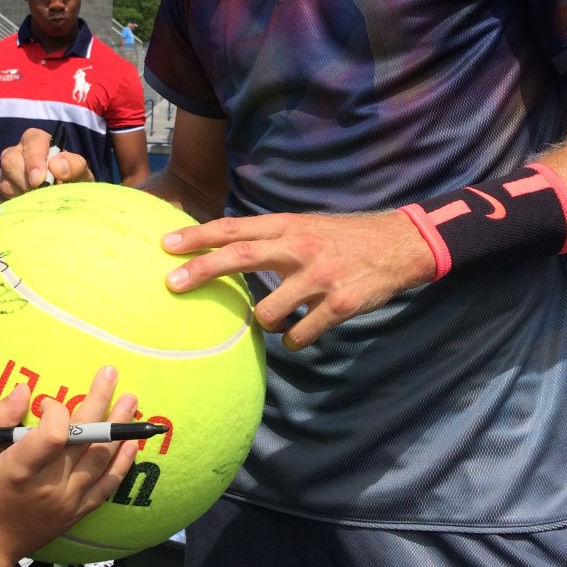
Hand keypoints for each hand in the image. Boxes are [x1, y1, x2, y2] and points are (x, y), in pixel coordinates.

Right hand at [0, 126, 93, 203]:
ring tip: (41, 204)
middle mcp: (15, 153)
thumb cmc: (73, 182)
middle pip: (10, 161)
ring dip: (23, 198)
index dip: (34, 160)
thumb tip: (57, 165)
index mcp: (36, 141)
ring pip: (4, 184)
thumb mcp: (81, 174)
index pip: (32, 141)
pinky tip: (29, 211)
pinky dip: (15, 209)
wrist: (63, 203)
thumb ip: (75, 166)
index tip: (39, 180)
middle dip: (26, 180)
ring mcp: (3, 175)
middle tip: (41, 196)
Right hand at [0, 366, 138, 563]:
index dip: (56, 411)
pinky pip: (108, 486)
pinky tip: (132, 444)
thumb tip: (24, 389)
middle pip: (84, 439)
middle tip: (110, 374)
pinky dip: (123, 464)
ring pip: (101, 459)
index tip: (45, 403)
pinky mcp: (78, 511)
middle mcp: (50, 486)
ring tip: (131, 402)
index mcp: (21, 469)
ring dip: (119, 428)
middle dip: (100, 402)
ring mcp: (69, 500)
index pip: (55, 434)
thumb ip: (0, 418)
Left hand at [162, 209, 436, 349]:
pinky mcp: (341, 303)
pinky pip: (302, 334)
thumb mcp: (305, 226)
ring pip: (270, 311)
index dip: (198, 236)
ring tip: (275, 322)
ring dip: (263, 323)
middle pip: (241, 256)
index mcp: (289, 226)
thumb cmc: (344, 239)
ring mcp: (320, 276)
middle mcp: (300, 247)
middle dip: (202, 269)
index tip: (166, 244)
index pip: (235, 228)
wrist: (401, 244)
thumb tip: (223, 249)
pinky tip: (301, 335)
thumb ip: (269, 237)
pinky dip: (294, 341)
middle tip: (171, 283)